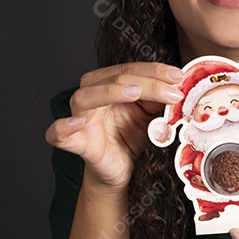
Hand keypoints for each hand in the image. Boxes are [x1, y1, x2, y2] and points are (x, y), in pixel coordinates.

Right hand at [46, 62, 183, 190]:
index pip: (130, 69)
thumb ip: (159, 99)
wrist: (118, 168)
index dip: (155, 71)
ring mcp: (79, 117)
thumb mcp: (150, 114)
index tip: (179, 78)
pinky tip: (77, 122)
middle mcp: (90, 94)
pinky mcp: (74, 141)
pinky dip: (63, 126)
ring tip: (134, 93)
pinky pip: (57, 133)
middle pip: (113, 78)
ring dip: (109, 91)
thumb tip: (180, 85)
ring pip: (86, 96)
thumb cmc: (128, 136)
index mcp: (107, 83)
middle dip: (147, 82)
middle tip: (172, 91)